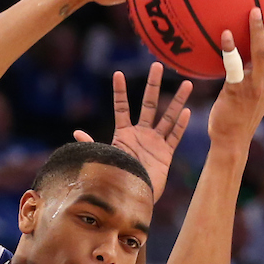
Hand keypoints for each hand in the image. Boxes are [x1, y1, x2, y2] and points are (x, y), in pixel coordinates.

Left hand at [74, 62, 191, 200]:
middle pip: (149, 104)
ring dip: (177, 101)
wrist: (129, 198)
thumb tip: (76, 133)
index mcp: (124, 134)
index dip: (120, 91)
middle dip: (153, 85)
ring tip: (187, 83)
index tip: (117, 73)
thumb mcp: (103, 159)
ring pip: (168, 117)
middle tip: (157, 65)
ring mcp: (155, 142)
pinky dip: (181, 125)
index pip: (122, 107)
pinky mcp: (166, 154)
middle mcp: (141, 134)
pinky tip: (186, 111)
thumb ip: (92, 145)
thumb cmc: (114, 179)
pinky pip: (175, 136)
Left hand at [207, 9, 263, 150]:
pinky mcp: (235, 90)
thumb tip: (245, 59)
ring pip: (262, 54)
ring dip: (259, 31)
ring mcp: (253, 86)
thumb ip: (254, 78)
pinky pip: (235, 65)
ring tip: (253, 12)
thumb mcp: (252, 96)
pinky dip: (231, 48)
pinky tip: (225, 35)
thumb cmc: (237, 118)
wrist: (229, 142)